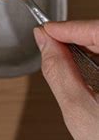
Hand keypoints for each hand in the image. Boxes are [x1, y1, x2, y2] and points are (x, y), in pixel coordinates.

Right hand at [34, 22, 98, 139]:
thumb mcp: (78, 112)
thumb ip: (59, 70)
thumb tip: (44, 42)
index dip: (71, 27)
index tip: (47, 30)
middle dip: (79, 38)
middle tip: (51, 43)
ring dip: (89, 50)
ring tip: (63, 58)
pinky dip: (97, 65)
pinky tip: (85, 74)